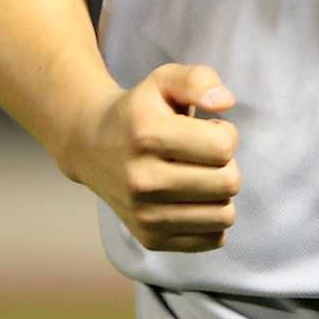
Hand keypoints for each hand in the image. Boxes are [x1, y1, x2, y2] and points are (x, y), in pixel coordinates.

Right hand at [55, 62, 241, 251]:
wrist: (91, 146)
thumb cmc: (139, 110)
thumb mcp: (164, 80)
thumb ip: (198, 79)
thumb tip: (226, 102)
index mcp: (148, 136)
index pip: (223, 146)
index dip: (226, 133)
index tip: (207, 129)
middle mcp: (143, 180)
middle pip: (228, 183)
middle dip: (227, 164)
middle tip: (204, 154)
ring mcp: (145, 215)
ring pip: (224, 216)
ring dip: (221, 194)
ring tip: (198, 175)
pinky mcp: (150, 239)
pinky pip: (211, 239)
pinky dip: (211, 219)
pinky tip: (192, 199)